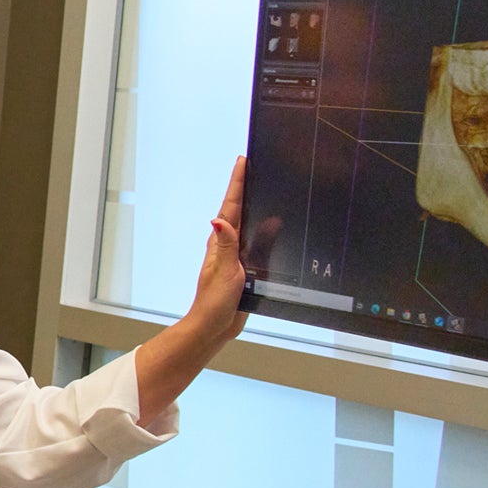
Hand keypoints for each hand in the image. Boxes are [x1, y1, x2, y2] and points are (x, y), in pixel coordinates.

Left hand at [134, 156, 248, 425]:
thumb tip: (219, 219)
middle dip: (245, 187)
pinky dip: (263, 232)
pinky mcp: (244, 269)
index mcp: (221, 242)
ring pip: (248, 225)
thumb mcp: (223, 272)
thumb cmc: (214, 302)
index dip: (237, 183)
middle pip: (238, 210)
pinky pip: (256, 244)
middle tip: (254, 166)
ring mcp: (235, 257)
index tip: (243, 160)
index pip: (231, 206)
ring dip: (254, 207)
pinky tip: (273, 229)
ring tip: (264, 188)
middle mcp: (227, 245)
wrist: (214, 327)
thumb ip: (227, 245)